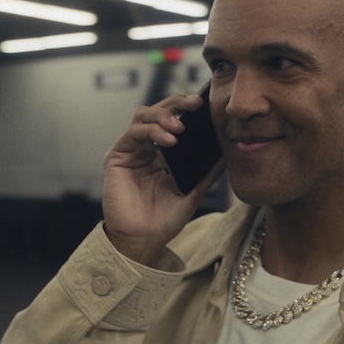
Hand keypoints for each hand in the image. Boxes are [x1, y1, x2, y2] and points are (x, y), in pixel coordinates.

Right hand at [101, 94, 224, 264]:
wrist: (143, 240)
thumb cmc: (164, 219)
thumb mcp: (194, 191)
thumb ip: (208, 171)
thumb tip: (228, 152)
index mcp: (162, 153)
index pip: (173, 119)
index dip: (185, 108)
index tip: (204, 104)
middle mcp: (145, 147)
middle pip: (157, 111)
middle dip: (176, 103)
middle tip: (194, 104)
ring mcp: (130, 150)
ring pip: (142, 116)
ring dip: (162, 115)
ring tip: (179, 128)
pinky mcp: (116, 157)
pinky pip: (131, 133)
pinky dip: (150, 131)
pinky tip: (168, 141)